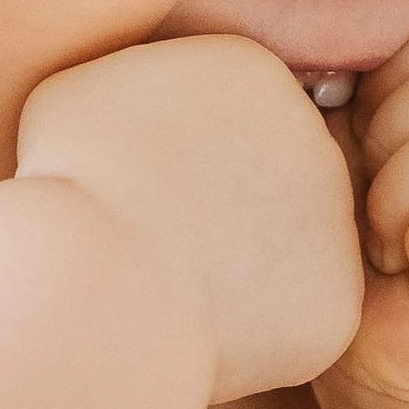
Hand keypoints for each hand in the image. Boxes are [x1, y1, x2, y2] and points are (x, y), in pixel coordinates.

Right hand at [19, 34, 363, 403]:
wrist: (95, 280)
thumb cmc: (69, 184)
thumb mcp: (82, 91)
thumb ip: (138, 85)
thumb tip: (142, 106)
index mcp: (254, 72)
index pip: (233, 114)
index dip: (178, 159)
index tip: (138, 186)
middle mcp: (315, 137)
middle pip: (271, 178)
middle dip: (222, 212)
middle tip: (155, 244)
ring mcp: (336, 223)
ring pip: (287, 251)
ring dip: (242, 271)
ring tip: (170, 289)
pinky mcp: (339, 304)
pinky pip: (294, 322)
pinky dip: (252, 336)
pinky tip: (198, 332)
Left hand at [327, 15, 408, 400]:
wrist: (404, 371)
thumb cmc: (357, 258)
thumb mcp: (344, 157)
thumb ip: (349, 90)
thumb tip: (315, 55)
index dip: (382, 93)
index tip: (365, 159)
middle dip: (389, 146)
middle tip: (377, 216)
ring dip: (406, 202)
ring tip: (396, 249)